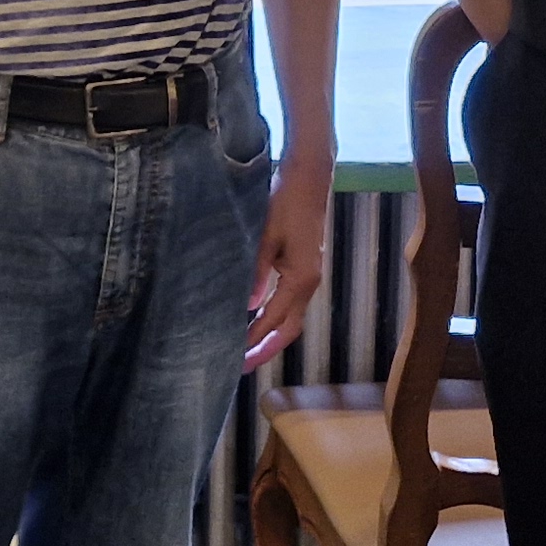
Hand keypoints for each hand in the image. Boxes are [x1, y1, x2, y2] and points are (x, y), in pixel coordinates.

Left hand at [244, 158, 333, 370]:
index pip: (274, 320)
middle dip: (267, 349)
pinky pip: (292, 304)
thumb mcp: (265, 235)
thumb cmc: (286, 201)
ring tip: (248, 350)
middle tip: (242, 366)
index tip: (235, 357)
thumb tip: (247, 307)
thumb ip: (256, 272)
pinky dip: (276, 319)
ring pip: (292, 318)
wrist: (310, 178)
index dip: (255, 341)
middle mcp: (309, 283)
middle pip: (289, 329)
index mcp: (301, 279)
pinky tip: (258, 320)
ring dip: (271, 336)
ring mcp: (310, 277)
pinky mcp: (305, 268)